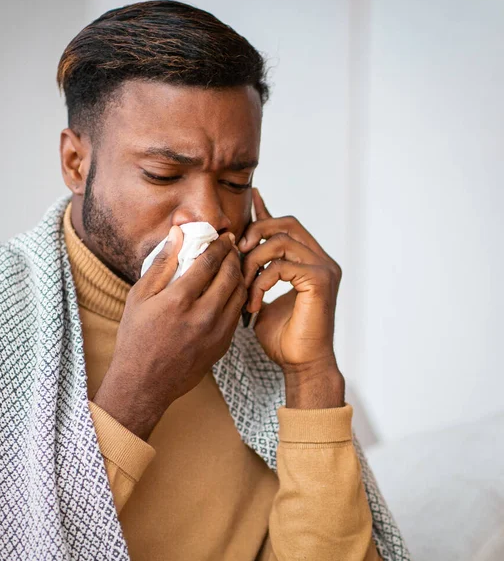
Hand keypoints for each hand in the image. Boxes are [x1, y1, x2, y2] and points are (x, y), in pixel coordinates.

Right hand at [93, 227, 246, 438]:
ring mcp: (216, 333)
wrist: (143, 384)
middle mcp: (203, 315)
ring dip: (240, 275)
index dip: (220, 245)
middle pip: (231, 275)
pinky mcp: (223, 346)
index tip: (225, 236)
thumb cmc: (136, 338)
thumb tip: (177, 235)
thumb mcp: (139, 297)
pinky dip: (238, 297)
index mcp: (179, 300)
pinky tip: (230, 290)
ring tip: (234, 264)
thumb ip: (161, 264)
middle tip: (232, 246)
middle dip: (234, 256)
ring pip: (240, 294)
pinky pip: (238, 314)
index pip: (210, 262)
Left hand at [239, 188, 344, 405]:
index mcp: (308, 260)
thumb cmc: (283, 336)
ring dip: (254, 262)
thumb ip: (257, 272)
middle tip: (237, 253)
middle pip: (286, 223)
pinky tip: (254, 303)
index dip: (267, 210)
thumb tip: (240, 255)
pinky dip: (261, 281)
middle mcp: (320, 259)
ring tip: (244, 287)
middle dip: (256, 232)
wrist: (300, 364)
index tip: (252, 195)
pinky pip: (282, 265)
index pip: (286, 226)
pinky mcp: (320, 280)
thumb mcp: (262, 296)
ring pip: (281, 242)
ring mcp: (324, 268)